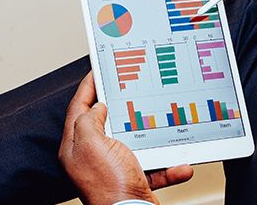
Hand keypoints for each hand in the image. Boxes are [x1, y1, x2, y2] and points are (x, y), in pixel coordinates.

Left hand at [59, 72, 193, 203]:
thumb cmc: (110, 186)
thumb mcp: (92, 144)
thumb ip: (89, 120)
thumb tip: (98, 108)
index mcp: (76, 147)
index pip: (78, 109)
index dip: (87, 87)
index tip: (97, 71)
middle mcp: (93, 158)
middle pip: (105, 123)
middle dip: (120, 106)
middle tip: (129, 87)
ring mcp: (114, 169)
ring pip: (134, 143)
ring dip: (152, 137)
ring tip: (161, 124)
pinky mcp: (134, 181)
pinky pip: (155, 167)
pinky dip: (169, 166)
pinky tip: (179, 164)